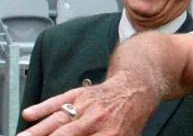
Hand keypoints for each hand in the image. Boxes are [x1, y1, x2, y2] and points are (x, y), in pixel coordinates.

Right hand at [17, 73, 158, 135]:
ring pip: (57, 120)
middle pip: (63, 135)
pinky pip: (59, 100)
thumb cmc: (130, 117)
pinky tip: (29, 114)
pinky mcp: (80, 93)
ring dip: (37, 131)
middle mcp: (96, 120)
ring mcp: (87, 105)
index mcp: (110, 135)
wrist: (137, 88)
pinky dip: (43, 107)